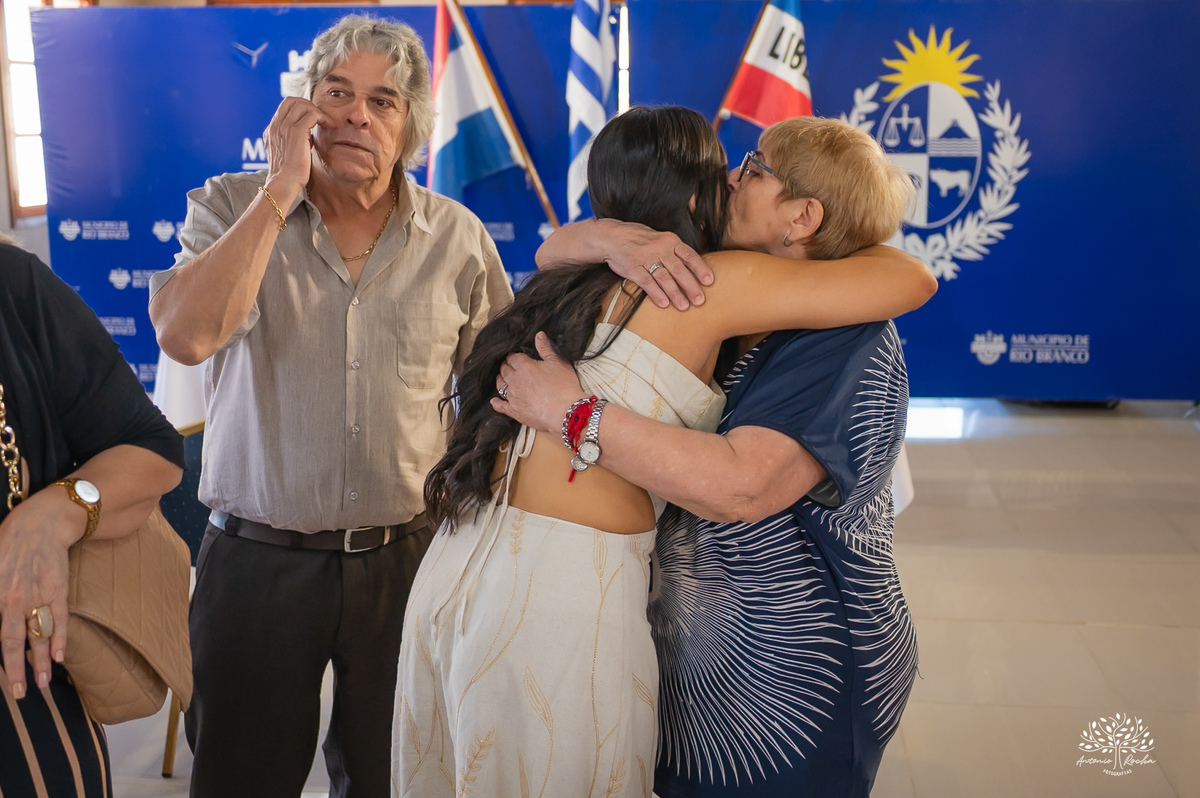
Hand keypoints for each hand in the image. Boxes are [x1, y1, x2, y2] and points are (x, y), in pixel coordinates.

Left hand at [0, 491, 80, 698]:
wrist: (42, 523)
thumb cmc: (8, 542)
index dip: (4, 658)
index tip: (5, 679)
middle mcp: (15, 600)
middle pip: (16, 641)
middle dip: (17, 669)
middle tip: (20, 693)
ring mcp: (39, 596)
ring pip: (40, 635)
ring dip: (40, 661)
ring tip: (42, 683)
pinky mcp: (58, 590)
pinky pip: (60, 619)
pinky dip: (60, 639)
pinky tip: (59, 657)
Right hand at [263, 97, 328, 202]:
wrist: (283, 183)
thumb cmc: (289, 174)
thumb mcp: (288, 153)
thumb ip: (293, 140)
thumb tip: (307, 134)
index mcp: (272, 130)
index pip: (285, 106)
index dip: (300, 107)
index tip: (313, 118)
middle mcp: (276, 126)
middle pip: (292, 100)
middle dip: (309, 105)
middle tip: (321, 117)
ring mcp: (284, 127)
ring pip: (302, 105)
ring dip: (317, 111)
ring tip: (326, 122)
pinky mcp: (295, 132)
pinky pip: (311, 114)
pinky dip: (322, 117)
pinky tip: (328, 125)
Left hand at [492, 332, 586, 431]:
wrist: (565, 412)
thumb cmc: (564, 386)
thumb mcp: (558, 362)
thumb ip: (546, 348)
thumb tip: (538, 334)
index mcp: (525, 366)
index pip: (514, 358)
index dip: (513, 356)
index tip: (514, 357)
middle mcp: (515, 380)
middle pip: (505, 370)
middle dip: (505, 366)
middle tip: (506, 365)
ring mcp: (513, 396)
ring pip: (500, 385)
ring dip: (500, 380)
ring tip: (501, 378)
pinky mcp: (514, 411)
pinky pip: (500, 406)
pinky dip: (496, 403)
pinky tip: (494, 401)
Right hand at [600, 220, 713, 310]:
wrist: (612, 237)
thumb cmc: (640, 240)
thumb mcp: (660, 239)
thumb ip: (675, 251)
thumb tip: (694, 269)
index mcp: (670, 240)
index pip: (689, 255)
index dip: (700, 269)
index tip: (709, 281)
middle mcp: (659, 248)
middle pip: (679, 269)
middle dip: (691, 286)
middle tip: (700, 301)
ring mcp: (645, 258)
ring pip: (664, 278)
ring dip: (675, 294)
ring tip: (684, 306)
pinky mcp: (633, 268)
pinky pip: (647, 283)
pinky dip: (656, 294)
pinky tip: (664, 304)